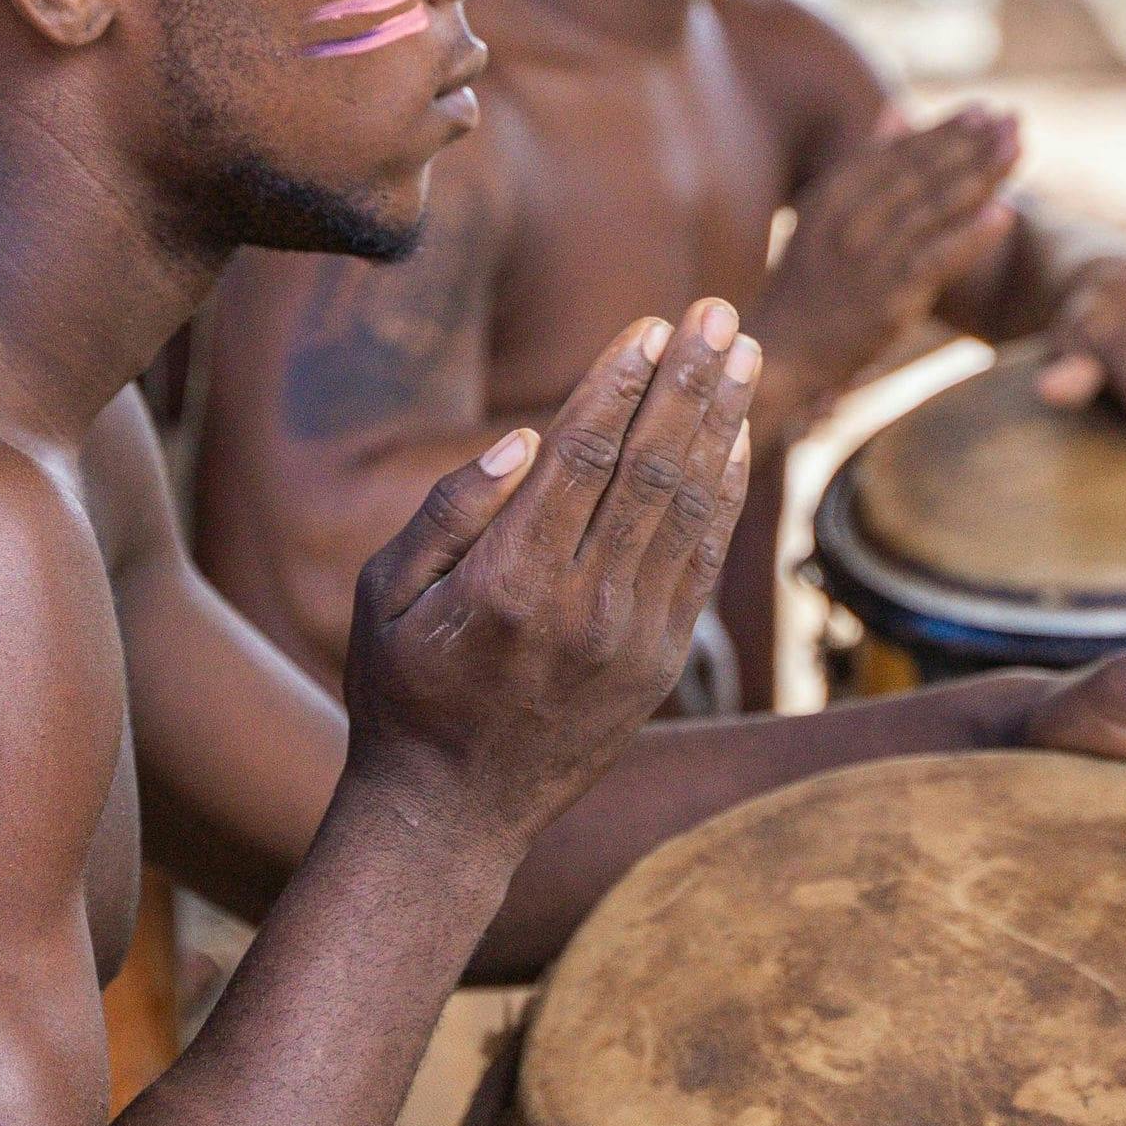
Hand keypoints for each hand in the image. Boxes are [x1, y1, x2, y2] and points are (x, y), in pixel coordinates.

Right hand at [341, 300, 758, 859]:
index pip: (582, 455)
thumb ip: (448, 512)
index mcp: (508, 581)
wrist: (451, 814)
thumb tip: (523, 438)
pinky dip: (725, 493)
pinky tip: (736, 438)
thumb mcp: (383, 596)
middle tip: (717, 312)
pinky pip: (703, 561)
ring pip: (689, 508)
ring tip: (742, 353)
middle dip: (688, 379)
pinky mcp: (660, 664)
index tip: (651, 323)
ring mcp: (631, 639)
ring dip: (721, 422)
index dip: (622, 382)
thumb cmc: (402, 690)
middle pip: (652, 467)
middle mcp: (580, 608)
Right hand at [749, 105, 1020, 430]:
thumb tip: (896, 111)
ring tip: (1018, 148)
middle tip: (1014, 119)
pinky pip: (938, 260)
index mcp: (833, 195)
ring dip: (982, 176)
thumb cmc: (811, 282)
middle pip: (921, 173)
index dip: (943, 129)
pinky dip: (972, 237)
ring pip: (935, 209)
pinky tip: (1005, 215)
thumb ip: (864, 163)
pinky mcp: (888, 299)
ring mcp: (869, 260)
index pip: (897, 153)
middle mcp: (850, 221)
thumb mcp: (825, 212)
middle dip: (971, 144)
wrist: (783, 352)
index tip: (984, 109)